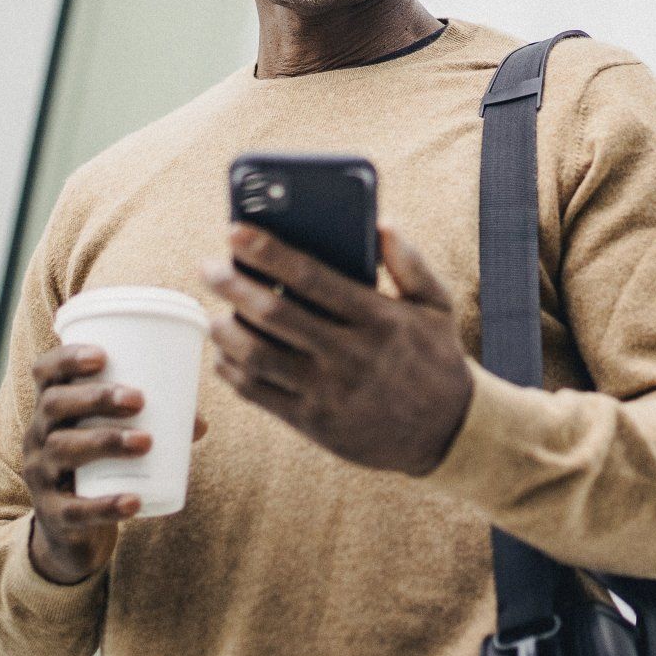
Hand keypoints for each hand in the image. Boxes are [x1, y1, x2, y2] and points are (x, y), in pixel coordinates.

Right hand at [22, 343, 208, 584]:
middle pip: (54, 405)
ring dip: (105, 441)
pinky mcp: (54, 515)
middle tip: (138, 399)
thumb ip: (157, 424)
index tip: (102, 355)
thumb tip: (199, 423)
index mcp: (54, 408)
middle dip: (95, 397)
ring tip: (146, 442)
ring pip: (62, 450)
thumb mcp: (118, 437)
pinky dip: (105, 505)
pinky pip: (73, 509)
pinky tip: (133, 501)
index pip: (45, 372)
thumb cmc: (100, 465)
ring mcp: (41, 475)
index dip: (66, 358)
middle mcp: (38, 436)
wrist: (73, 529)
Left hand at [200, 222, 472, 475]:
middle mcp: (350, 355)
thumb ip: (410, 262)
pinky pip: (259, 394)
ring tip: (213, 312)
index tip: (236, 231)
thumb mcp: (437, 305)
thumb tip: (381, 223)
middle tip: (208, 266)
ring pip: (258, 357)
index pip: (312, 277)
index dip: (268, 252)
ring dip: (226, 330)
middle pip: (275, 315)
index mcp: (378, 319)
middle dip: (233, 286)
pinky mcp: (314, 423)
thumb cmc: (437, 357)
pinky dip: (232, 371)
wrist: (447, 431)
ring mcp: (329, 392)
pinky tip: (224, 353)